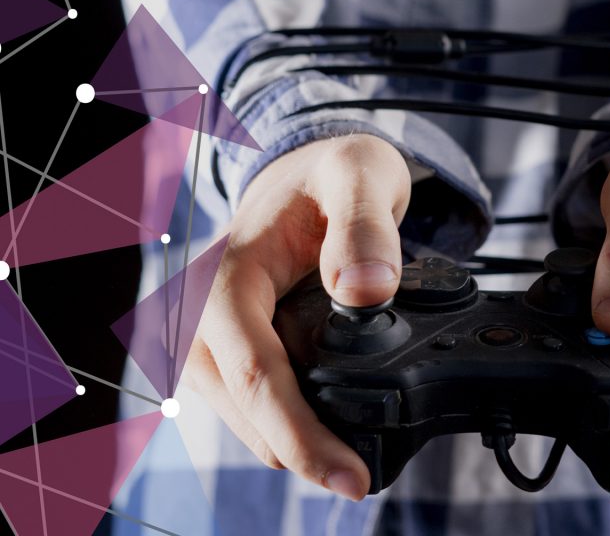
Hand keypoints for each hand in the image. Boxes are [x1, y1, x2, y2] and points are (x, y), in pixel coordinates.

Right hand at [185, 134, 409, 499]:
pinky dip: (284, 424)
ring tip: (347, 458)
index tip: (349, 476)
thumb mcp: (359, 174)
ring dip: (290, 442)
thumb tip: (366, 291)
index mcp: (228, 272)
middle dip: (299, 452)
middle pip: (242, 408)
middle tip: (358, 478)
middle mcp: (200, 311)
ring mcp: (205, 336)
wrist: (305, 176)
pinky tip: (325, 430)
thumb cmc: (331, 174)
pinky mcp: (220, 352)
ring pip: (240, 418)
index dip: (299, 432)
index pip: (254, 369)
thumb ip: (366, 226)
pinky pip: (246, 405)